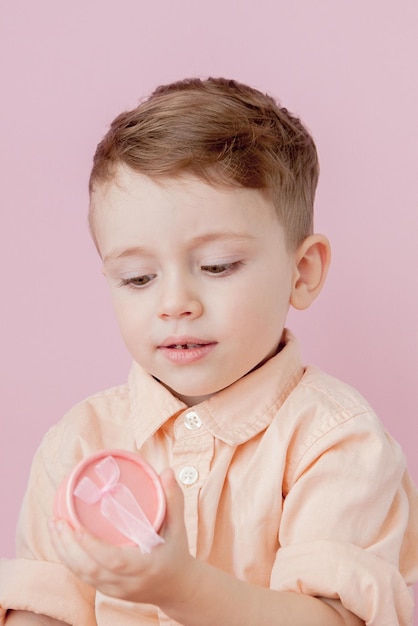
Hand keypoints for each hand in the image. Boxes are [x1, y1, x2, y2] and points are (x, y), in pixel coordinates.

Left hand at [49, 468, 195, 606]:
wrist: (177, 588)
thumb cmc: (176, 553)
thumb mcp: (178, 527)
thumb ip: (173, 499)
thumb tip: (166, 471)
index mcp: (145, 566)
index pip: (114, 560)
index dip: (92, 546)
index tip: (76, 528)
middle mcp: (127, 582)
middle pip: (90, 569)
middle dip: (68, 546)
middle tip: (56, 521)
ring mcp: (115, 590)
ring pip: (83, 574)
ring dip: (64, 552)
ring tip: (54, 526)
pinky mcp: (108, 591)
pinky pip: (83, 577)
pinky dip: (69, 559)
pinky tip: (61, 541)